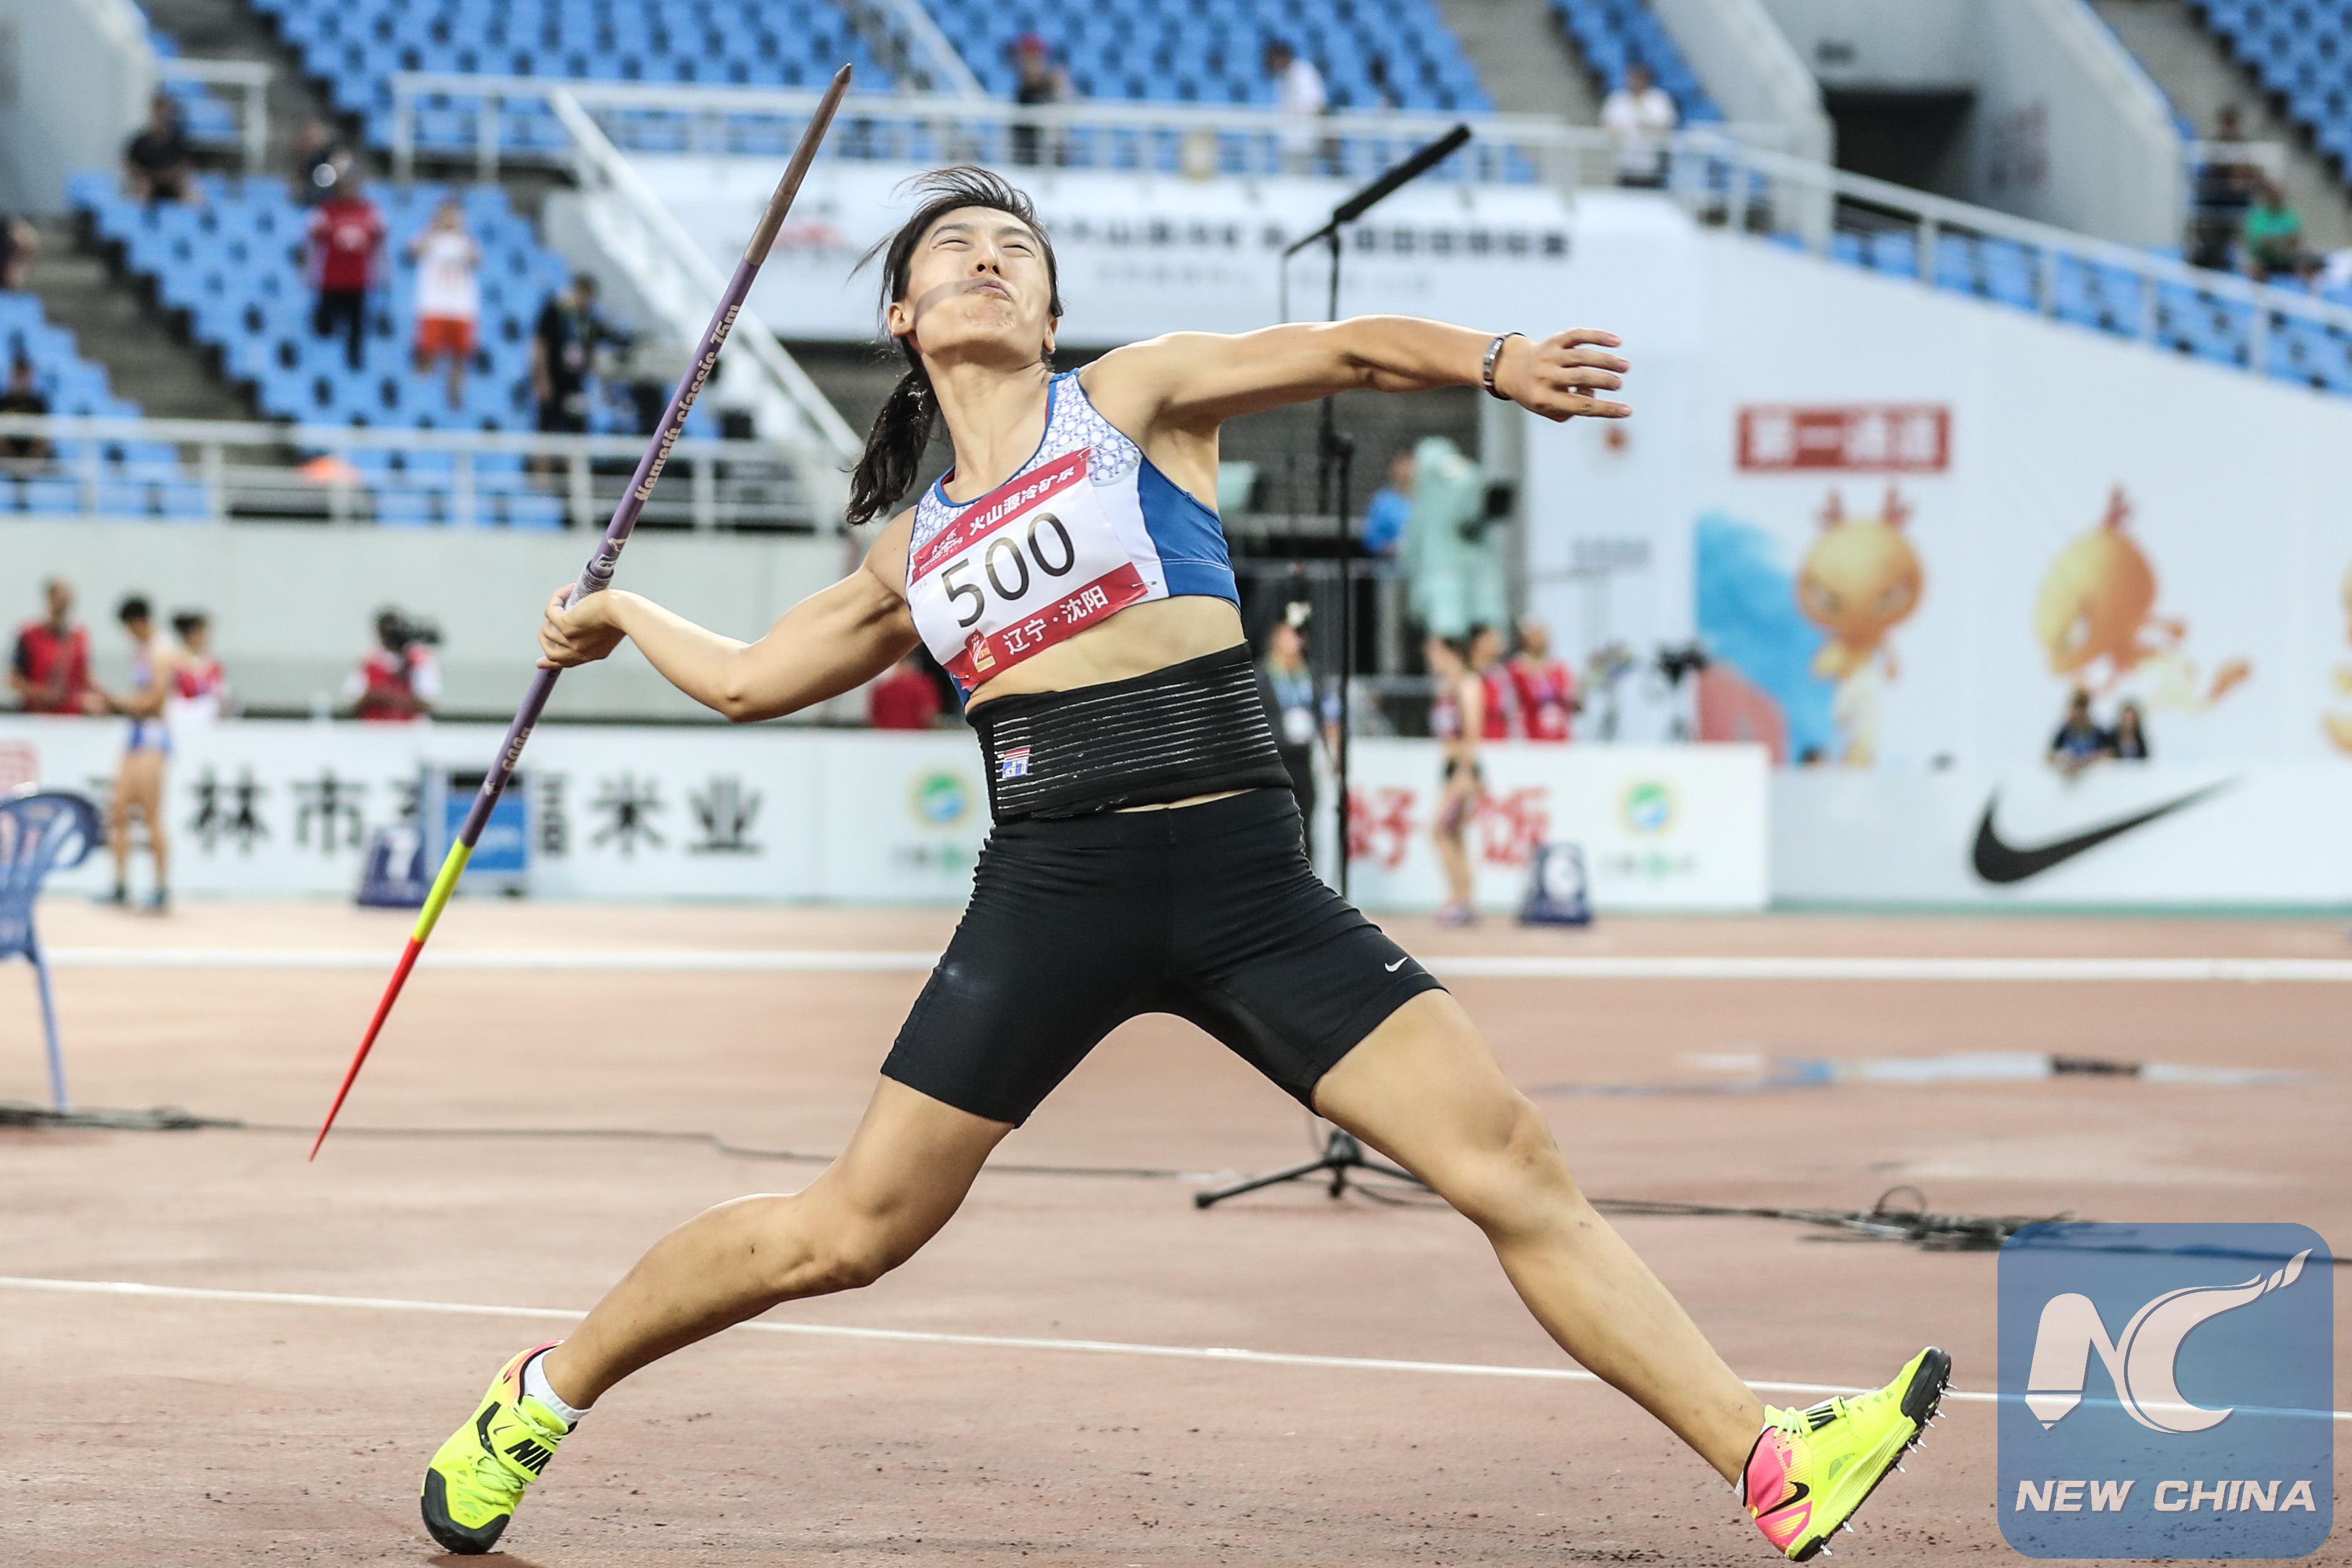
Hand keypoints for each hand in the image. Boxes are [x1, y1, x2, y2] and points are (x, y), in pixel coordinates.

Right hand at [536, 585, 627, 668]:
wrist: (626, 612)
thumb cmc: (625, 616)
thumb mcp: (609, 632)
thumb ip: (593, 634)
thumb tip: (580, 622)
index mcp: (590, 654)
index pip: (564, 663)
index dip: (549, 663)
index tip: (540, 663)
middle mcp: (578, 651)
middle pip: (550, 651)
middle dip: (545, 637)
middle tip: (547, 623)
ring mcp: (569, 639)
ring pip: (546, 630)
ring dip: (553, 612)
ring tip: (566, 597)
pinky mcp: (565, 625)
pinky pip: (550, 611)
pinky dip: (556, 599)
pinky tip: (568, 591)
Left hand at [1496, 329, 1630, 421]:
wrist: (1511, 369)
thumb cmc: (1538, 393)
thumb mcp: (1549, 409)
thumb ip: (1572, 408)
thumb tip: (1594, 393)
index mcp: (1544, 399)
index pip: (1582, 406)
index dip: (1607, 409)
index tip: (1628, 411)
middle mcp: (1545, 377)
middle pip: (1582, 378)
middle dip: (1605, 381)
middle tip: (1619, 384)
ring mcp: (1549, 357)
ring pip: (1583, 356)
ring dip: (1607, 361)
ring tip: (1625, 367)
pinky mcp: (1554, 340)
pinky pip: (1578, 335)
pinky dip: (1598, 336)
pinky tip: (1617, 341)